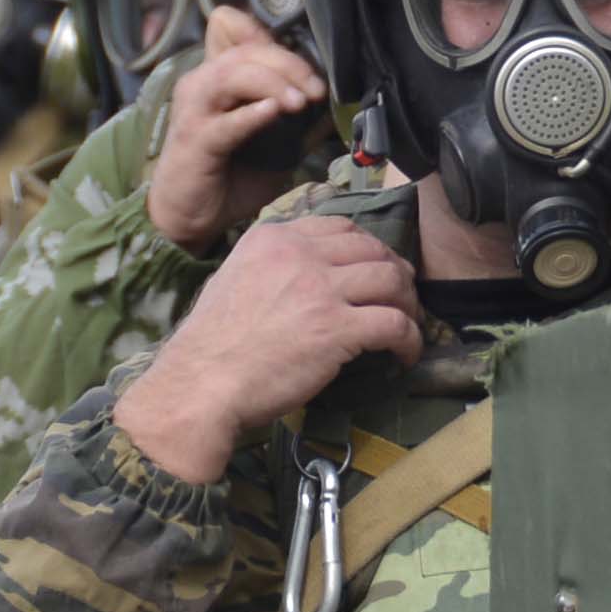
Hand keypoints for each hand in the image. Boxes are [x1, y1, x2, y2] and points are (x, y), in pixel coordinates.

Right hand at [115, 217, 420, 484]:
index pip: (341, 227)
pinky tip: (406, 355)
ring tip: (408, 325)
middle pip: (373, 249)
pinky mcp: (337, 328)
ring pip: (391, 279)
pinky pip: (395, 324)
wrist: (200, 384)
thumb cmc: (210, 345)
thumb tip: (297, 278)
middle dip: (395, 273)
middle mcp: (299, 254)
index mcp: (274, 239)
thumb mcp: (232, 280)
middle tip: (402, 299)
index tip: (376, 270)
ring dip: (408, 303)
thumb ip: (269, 268)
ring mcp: (320, 289)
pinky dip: (410, 340)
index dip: (368, 248)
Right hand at [145, 9, 330, 249]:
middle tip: (315, 89)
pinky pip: (225, 121)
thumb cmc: (228, 177)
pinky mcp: (195, 140)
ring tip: (300, 102)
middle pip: (245, 50)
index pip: (230, 27)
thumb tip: (332, 110)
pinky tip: (274, 112)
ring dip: (273, 83)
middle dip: (288, 63)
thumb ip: (296, 122)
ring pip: (233, 75)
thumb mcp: (272, 144)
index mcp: (217, 77)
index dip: (263, 30)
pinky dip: (251, 113)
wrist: (189, 218)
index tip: (303, 62)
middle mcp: (201, 84)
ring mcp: (194, 110)